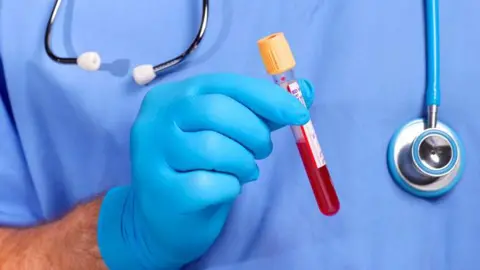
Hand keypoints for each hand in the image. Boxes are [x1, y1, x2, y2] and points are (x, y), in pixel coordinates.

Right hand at [98, 73, 314, 268]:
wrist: (161, 218)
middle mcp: (155, 120)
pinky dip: (230, 187)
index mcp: (173, 97)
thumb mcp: (225, 133)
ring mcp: (152, 155)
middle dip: (254, 132)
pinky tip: (226, 188)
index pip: (224, 84)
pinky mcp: (161, 190)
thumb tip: (304, 91)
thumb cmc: (197, 168)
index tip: (298, 113)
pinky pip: (210, 184)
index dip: (266, 97)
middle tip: (263, 150)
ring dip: (243, 162)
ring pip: (213, 148)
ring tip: (244, 170)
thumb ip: (260, 112)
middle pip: (216, 111)